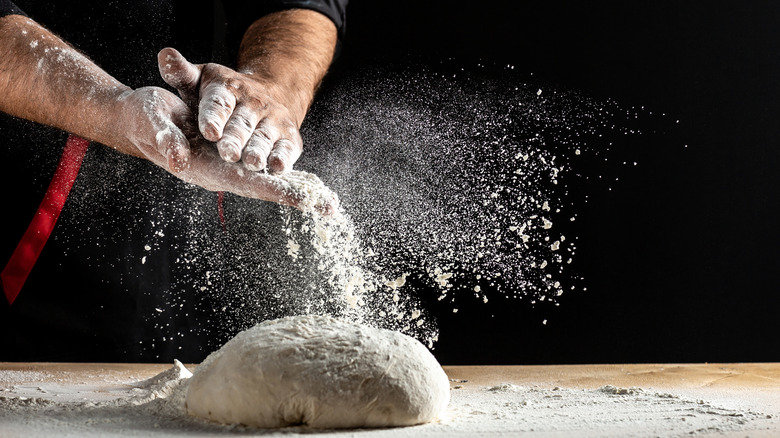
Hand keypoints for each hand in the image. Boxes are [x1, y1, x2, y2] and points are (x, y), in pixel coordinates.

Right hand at [114, 87, 336, 214]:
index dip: (275, 190)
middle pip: (265, 187)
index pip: (247, 182)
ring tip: (329, 202)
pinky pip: (263, 169)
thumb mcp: (153, 121)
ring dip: (297, 191)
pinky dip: (286, 175)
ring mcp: (227, 166)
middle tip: (329, 208)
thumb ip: (165, 139)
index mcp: (204, 168)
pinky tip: (308, 184)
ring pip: (268, 181)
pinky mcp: (230, 157)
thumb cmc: (144, 118)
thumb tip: (179, 157)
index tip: (303, 199)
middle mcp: (221, 172)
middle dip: (296, 196)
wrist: (139, 119)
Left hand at [157, 47, 302, 173]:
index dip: (214, 117)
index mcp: (228, 88)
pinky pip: (287, 148)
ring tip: (253, 163)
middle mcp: (254, 103)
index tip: (209, 132)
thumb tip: (165, 55)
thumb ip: (181, 74)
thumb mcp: (201, 80)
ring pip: (264, 138)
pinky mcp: (289, 136)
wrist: (269, 94)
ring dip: (259, 151)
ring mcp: (273, 120)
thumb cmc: (224, 95)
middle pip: (242, 124)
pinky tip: (278, 168)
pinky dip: (283, 158)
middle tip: (228, 154)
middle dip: (235, 139)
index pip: (219, 103)